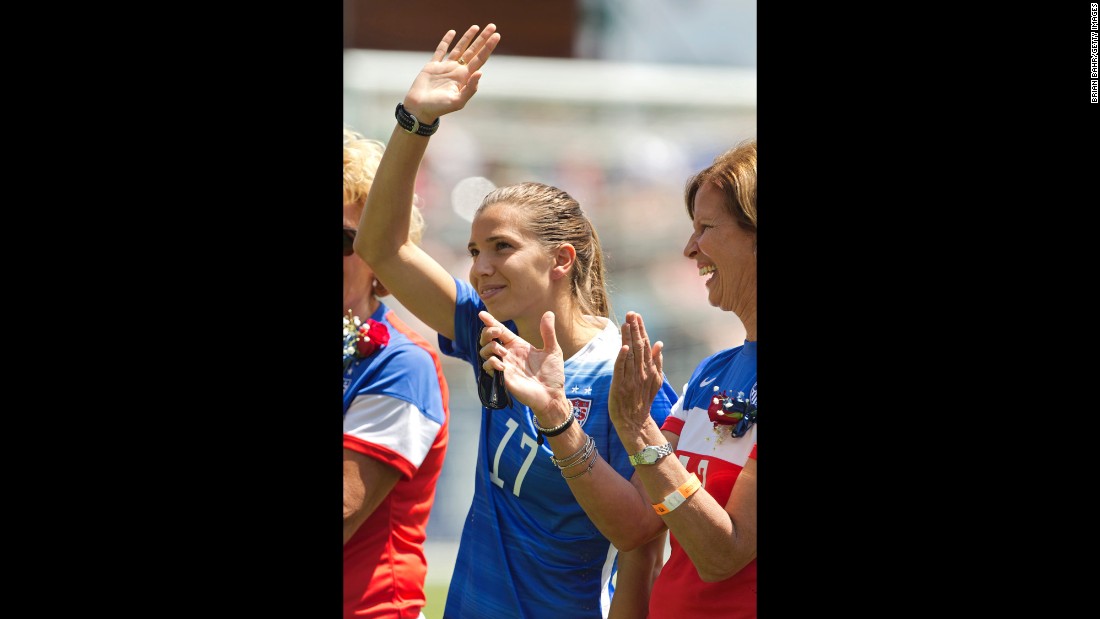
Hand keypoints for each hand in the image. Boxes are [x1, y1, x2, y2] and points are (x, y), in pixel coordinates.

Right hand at [403, 24, 501, 121]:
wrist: (420, 109)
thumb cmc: (439, 108)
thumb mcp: (458, 101)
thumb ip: (470, 89)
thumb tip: (480, 72)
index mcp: (465, 78)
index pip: (480, 59)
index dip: (488, 47)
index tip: (496, 36)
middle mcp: (457, 71)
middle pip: (473, 51)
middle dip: (483, 39)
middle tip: (492, 26)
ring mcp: (445, 67)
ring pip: (459, 48)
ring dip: (468, 38)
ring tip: (476, 27)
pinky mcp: (433, 66)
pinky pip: (441, 50)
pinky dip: (446, 41)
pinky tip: (453, 32)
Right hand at [477, 310, 571, 421]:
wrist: (552, 395)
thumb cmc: (553, 374)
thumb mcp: (553, 350)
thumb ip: (548, 333)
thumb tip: (549, 313)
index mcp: (518, 345)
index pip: (501, 331)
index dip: (491, 322)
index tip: (482, 314)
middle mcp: (509, 354)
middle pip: (489, 339)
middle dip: (488, 332)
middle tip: (497, 333)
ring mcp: (504, 365)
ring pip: (485, 351)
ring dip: (491, 347)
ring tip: (504, 352)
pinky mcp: (502, 377)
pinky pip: (488, 366)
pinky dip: (491, 362)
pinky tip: (502, 365)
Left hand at [609, 311, 664, 430]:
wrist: (635, 421)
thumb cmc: (642, 400)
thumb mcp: (655, 381)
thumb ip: (657, 362)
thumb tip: (659, 343)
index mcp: (649, 369)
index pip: (645, 345)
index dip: (641, 329)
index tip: (637, 316)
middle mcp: (641, 371)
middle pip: (638, 346)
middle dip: (635, 329)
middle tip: (631, 313)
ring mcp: (631, 378)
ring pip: (630, 354)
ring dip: (628, 338)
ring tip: (626, 323)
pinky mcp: (620, 385)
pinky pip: (621, 369)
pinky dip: (622, 358)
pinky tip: (623, 347)